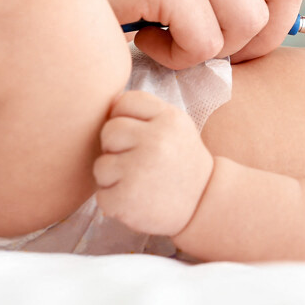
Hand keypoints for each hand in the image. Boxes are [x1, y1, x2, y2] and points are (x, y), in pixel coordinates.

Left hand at [94, 91, 213, 238]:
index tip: (137, 135)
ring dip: (113, 178)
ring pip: (101, 165)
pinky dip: (114, 202)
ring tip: (137, 182)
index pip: (124, 101)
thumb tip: (110, 101)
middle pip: (109, 130)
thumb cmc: (182, 162)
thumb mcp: (176, 127)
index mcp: (168, 118)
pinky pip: (101, 195)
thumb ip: (147, 112)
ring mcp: (140, 170)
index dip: (124, 117)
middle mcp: (155, 140)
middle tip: (137, 161)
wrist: (203, 203)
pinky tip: (135, 200)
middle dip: (116, 147)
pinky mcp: (127, 199)